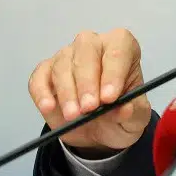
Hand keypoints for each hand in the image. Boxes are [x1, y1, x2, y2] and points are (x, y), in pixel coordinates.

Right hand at [28, 28, 151, 154]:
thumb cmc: (120, 114)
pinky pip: (39, 77)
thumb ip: (133, 113)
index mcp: (123, 48)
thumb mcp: (136, 119)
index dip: (113, 72)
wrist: (99, 130)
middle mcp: (94, 45)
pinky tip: (49, 107)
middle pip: (87, 50)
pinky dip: (42, 92)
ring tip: (74, 116)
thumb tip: (125, 109)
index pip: (119, 50)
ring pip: (63, 64)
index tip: (110, 98)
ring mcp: (67, 56)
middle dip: (87, 81)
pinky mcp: (46, 72)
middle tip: (89, 108)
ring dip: (67, 92)